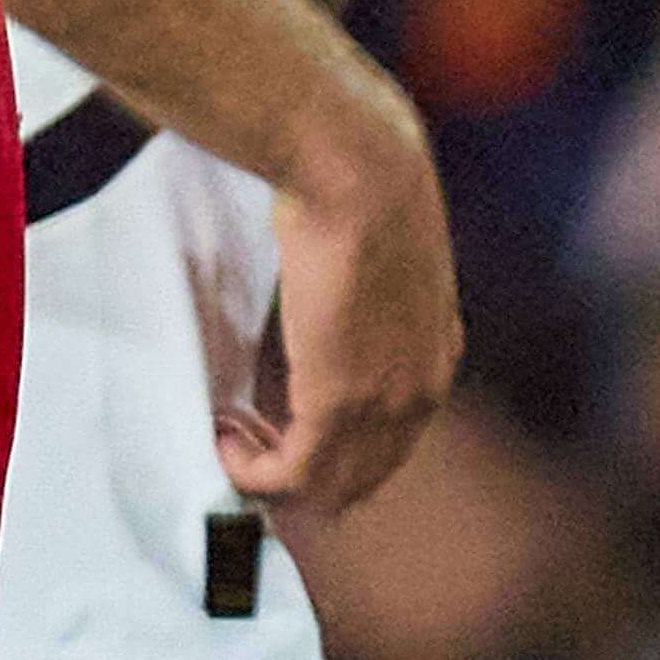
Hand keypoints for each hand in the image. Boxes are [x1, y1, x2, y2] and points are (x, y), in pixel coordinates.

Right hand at [222, 81, 460, 517]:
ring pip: (327, 486)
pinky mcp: (338, 403)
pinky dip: (253, 471)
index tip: (275, 429)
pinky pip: (292, 474)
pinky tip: (224, 438)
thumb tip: (322, 280)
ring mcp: (384, 404)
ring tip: (228, 438)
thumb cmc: (361, 188)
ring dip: (271, 475)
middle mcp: (420, 394)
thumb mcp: (379, 253)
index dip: (332, 450)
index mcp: (434, 357)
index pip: (391, 441)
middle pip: (361, 477)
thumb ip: (362, 287)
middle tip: (243, 445)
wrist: (360, 174)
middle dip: (300, 474)